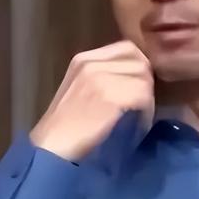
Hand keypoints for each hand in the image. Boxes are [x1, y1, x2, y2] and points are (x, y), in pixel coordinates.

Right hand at [30, 41, 154, 161]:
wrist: (52, 149)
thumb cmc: (64, 129)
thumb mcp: (78, 91)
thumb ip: (101, 79)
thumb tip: (134, 80)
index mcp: (83, 59)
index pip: (127, 49)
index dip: (138, 67)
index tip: (138, 87)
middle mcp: (91, 63)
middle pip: (139, 62)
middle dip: (145, 83)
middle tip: (142, 104)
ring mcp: (100, 78)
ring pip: (144, 79)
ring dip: (147, 100)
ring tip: (139, 117)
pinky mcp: (110, 95)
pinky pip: (143, 97)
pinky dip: (145, 113)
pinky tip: (138, 126)